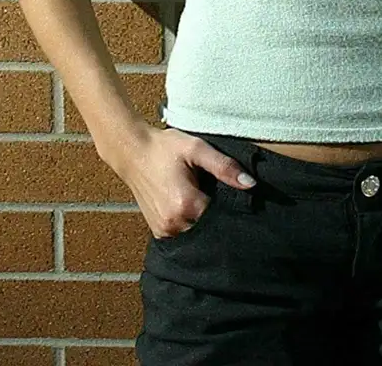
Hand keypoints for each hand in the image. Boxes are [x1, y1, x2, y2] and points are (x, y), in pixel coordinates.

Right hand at [111, 124, 256, 239]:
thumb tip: (250, 184)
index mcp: (186, 205)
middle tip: (213, 192)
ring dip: (203, 219)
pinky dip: (190, 222)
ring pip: (197, 232)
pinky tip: (189, 205)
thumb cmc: (163, 148)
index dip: (231, 206)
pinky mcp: (159, 231)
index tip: (231, 194)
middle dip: (217, 214)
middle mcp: (174, 223)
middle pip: (210, 227)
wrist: (131, 151)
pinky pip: (183, 233)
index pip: (222, 217)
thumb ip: (224, 167)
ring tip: (199, 195)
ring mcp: (164, 230)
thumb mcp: (196, 149)